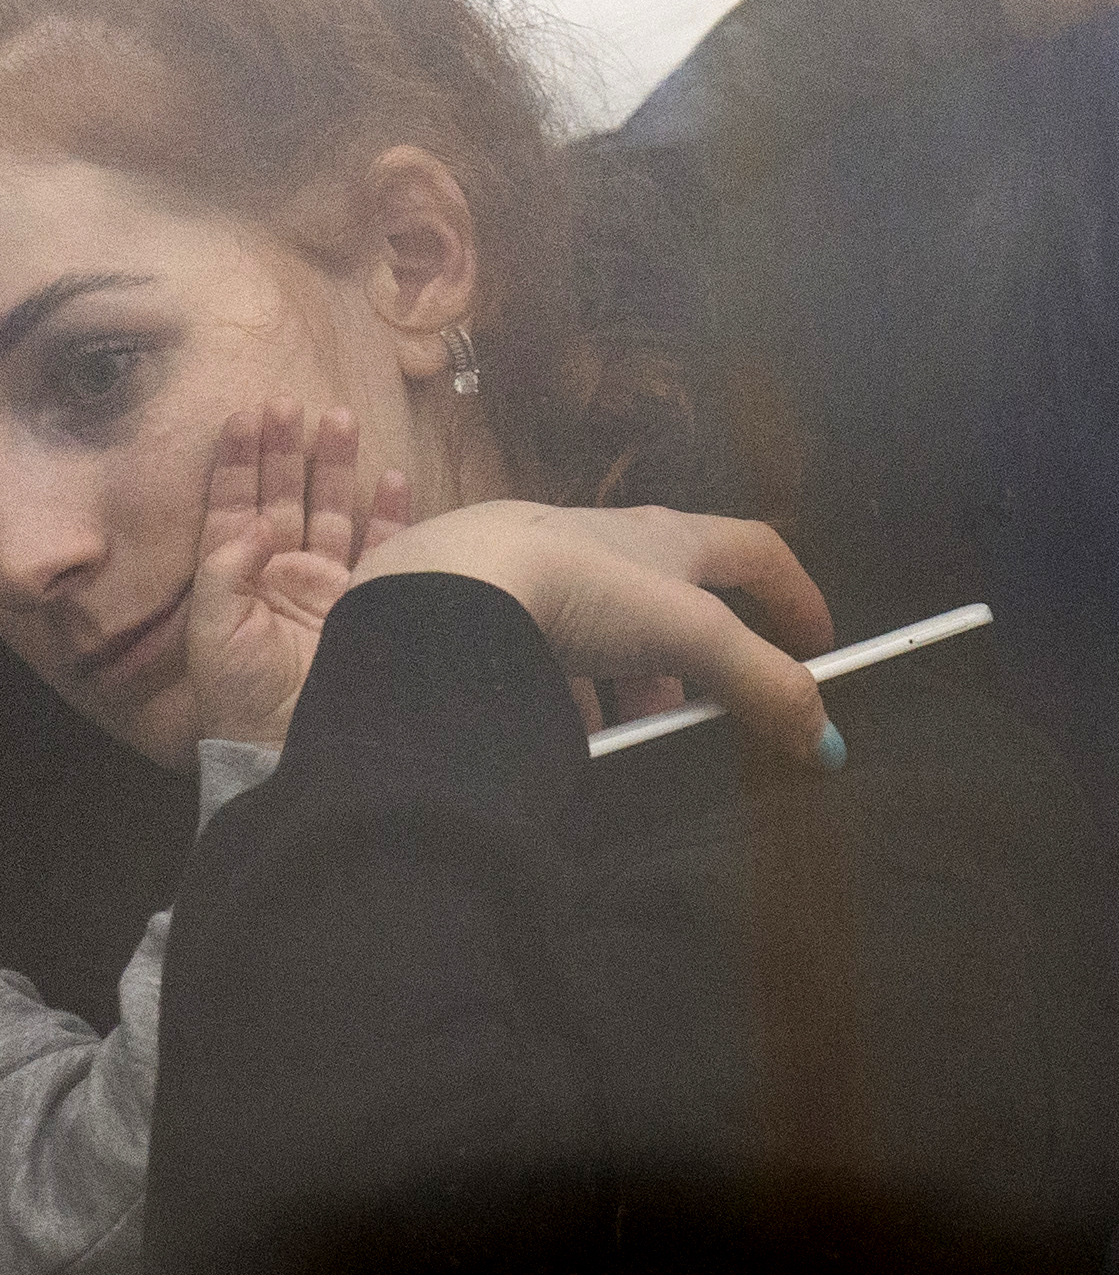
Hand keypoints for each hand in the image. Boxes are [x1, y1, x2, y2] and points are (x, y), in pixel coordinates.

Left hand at [186, 399, 411, 750]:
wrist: (290, 746)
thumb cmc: (241, 694)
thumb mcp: (215, 631)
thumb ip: (227, 570)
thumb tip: (255, 520)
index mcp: (235, 576)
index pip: (231, 505)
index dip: (235, 461)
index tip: (242, 415)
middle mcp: (279, 573)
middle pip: (283, 495)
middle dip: (285, 448)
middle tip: (290, 401)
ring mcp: (325, 586)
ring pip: (331, 509)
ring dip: (335, 465)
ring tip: (340, 417)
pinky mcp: (365, 602)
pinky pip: (381, 548)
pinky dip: (389, 514)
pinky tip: (392, 476)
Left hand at [350, 501, 841, 765]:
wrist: (448, 585)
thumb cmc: (581, 589)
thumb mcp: (690, 635)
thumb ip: (762, 684)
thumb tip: (827, 740)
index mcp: (663, 535)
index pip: (752, 549)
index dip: (794, 593)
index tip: (818, 642)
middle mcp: (602, 540)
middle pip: (672, 597)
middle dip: (696, 656)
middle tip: (707, 710)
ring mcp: (538, 566)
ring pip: (602, 626)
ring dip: (626, 677)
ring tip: (632, 731)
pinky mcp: (486, 601)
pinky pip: (539, 649)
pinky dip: (562, 689)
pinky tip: (558, 728)